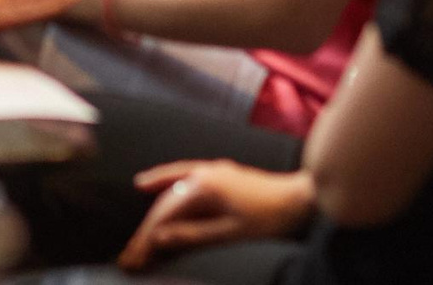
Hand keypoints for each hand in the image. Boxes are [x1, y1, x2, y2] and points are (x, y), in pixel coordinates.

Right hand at [119, 161, 313, 270]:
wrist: (302, 197)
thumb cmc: (270, 218)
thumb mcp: (231, 233)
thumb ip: (193, 235)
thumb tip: (158, 239)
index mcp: (201, 188)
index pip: (164, 216)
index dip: (146, 240)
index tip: (133, 261)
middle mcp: (200, 174)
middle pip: (164, 204)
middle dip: (146, 231)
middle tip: (130, 256)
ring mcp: (209, 170)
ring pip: (171, 188)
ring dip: (152, 206)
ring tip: (135, 218)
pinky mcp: (218, 172)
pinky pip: (183, 174)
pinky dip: (167, 180)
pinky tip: (154, 184)